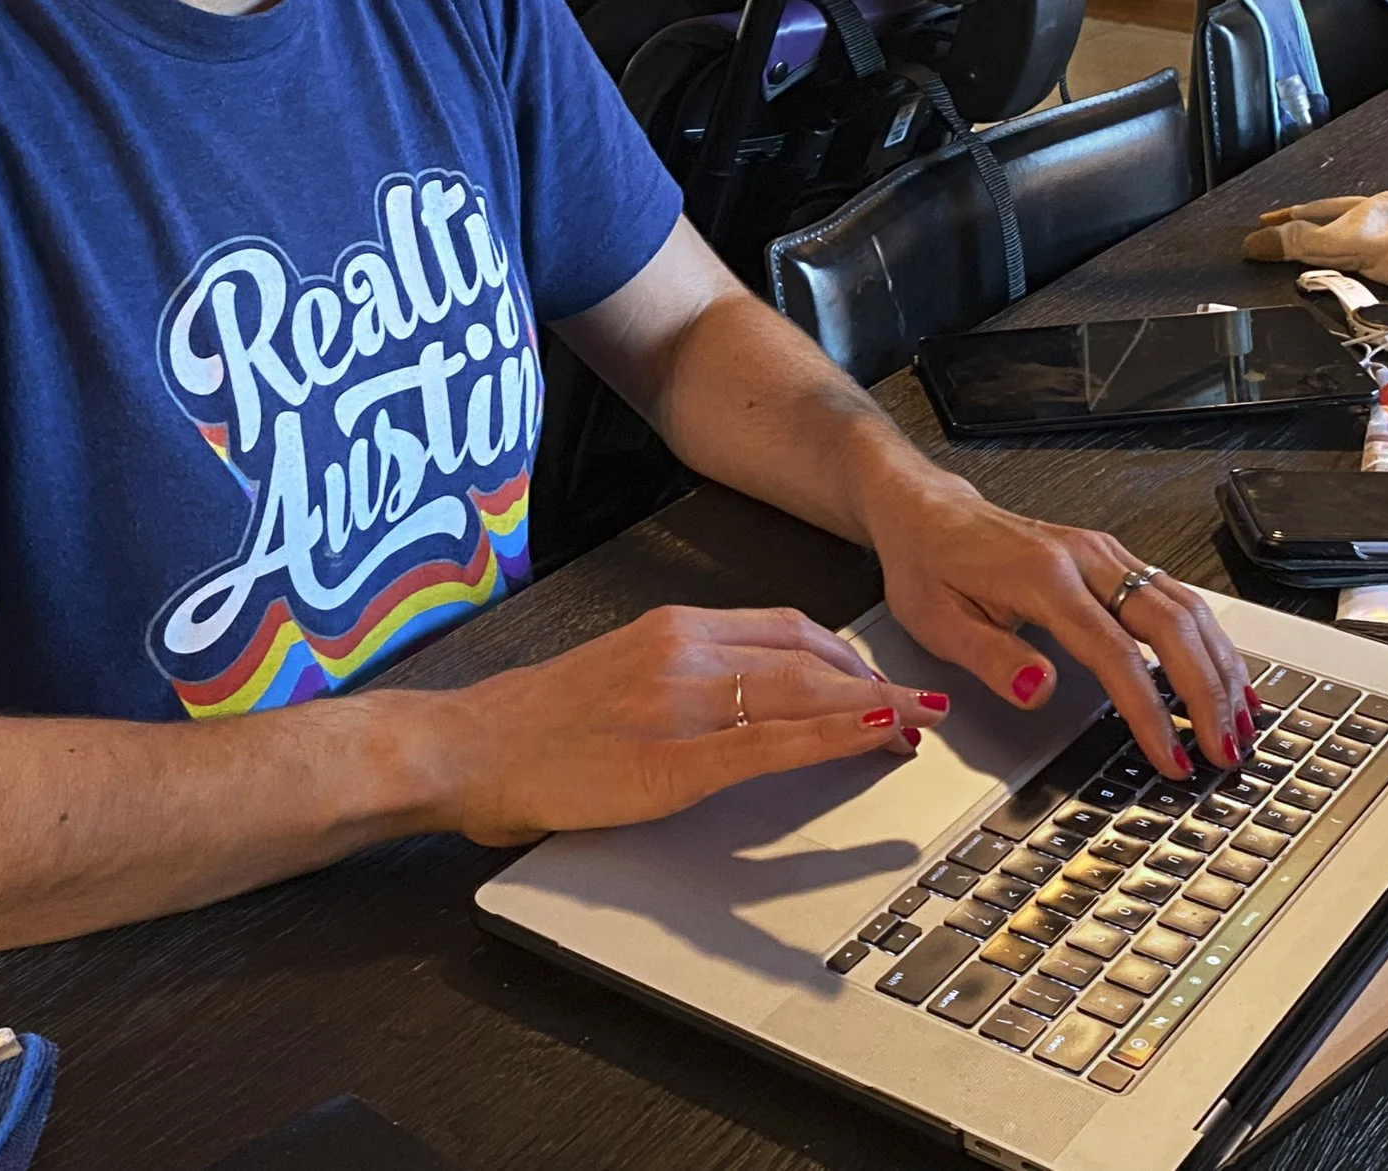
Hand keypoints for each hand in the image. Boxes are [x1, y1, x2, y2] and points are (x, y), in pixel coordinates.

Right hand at [427, 606, 953, 845]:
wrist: (468, 747)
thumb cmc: (536, 724)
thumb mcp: (619, 672)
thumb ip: (682, 675)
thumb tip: (745, 697)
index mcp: (674, 628)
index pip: (787, 628)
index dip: (847, 657)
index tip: (881, 680)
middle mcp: (684, 651)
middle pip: (809, 656)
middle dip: (875, 683)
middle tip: (919, 708)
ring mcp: (679, 702)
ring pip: (802, 691)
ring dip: (872, 708)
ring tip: (915, 725)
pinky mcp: (672, 759)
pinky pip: (771, 743)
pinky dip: (833, 738)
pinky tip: (869, 738)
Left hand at [869, 479, 1252, 777]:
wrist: (927, 511)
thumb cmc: (929, 565)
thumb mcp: (936, 620)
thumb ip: (990, 657)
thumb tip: (1037, 689)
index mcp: (1044, 576)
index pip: (1115, 652)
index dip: (1149, 710)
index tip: (1171, 756)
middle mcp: (1086, 558)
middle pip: (1171, 624)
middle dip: (1206, 691)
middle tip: (1225, 749)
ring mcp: (1105, 553)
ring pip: (1185, 606)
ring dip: (1220, 665)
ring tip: (1240, 721)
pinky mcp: (1113, 558)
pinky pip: (1176, 596)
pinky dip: (1208, 639)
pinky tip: (1224, 674)